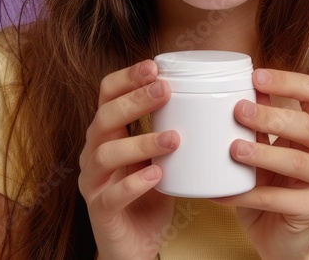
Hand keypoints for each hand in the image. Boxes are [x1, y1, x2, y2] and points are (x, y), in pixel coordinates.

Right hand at [79, 59, 180, 259]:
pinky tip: (157, 175)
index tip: (154, 66)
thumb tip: (215, 95)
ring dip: (140, 142)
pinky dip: (133, 183)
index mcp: (107, 133)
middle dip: (134, 101)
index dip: (126, 77)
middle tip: (165, 91)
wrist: (136, 243)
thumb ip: (174, 126)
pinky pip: (111, 195)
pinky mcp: (101, 211)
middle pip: (104, 118)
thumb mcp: (163, 155)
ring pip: (105, 154)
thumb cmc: (152, 191)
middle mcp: (93, 152)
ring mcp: (93, 182)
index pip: (106, 94)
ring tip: (174, 138)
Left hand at [208, 68, 308, 259]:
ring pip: (298, 162)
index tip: (256, 76)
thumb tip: (242, 89)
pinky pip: (279, 198)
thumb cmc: (270, 184)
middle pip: (308, 126)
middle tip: (239, 111)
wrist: (277, 235)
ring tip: (234, 149)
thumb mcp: (262, 148)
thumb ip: (259, 122)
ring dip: (264, 153)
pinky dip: (248, 194)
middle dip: (273, 116)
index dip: (287, 82)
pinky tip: (222, 191)